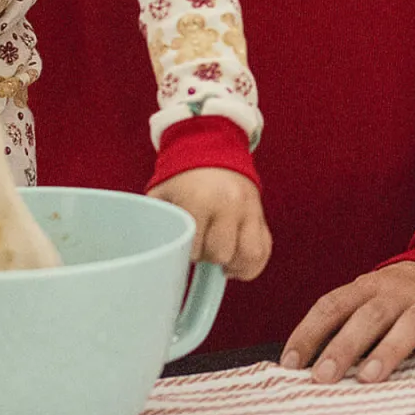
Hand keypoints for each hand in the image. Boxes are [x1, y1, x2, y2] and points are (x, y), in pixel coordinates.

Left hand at [149, 167, 272, 279]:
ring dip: (234, 265)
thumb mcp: (162, 194)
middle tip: (199, 251)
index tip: (180, 250)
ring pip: (249, 254)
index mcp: (200, 200)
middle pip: (221, 254)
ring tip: (222, 265)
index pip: (195, 249)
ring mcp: (248, 209)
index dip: (186, 256)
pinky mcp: (260, 215)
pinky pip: (264, 249)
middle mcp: (228, 204)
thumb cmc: (183, 177)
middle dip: (208, 258)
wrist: (213, 149)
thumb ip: (157, 221)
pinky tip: (237, 265)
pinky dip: (252, 264)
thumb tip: (150, 252)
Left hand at [281, 260, 414, 384]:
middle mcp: (402, 291)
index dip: (310, 332)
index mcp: (373, 287)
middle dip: (344, 346)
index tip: (290, 364)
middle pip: (370, 315)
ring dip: (389, 349)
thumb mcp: (378, 298)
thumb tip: (303, 365)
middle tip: (323, 377)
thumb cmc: (414, 297)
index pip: (333, 305)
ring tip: (370, 378)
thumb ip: (347, 323)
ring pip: (412, 322)